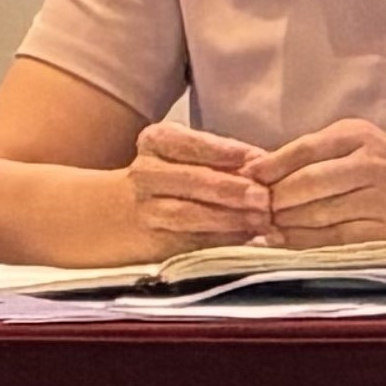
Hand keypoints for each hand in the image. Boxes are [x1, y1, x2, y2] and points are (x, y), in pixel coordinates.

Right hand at [130, 121, 273, 250]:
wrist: (118, 213)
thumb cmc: (171, 176)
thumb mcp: (187, 155)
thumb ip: (223, 156)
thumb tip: (267, 162)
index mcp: (156, 141)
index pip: (192, 143)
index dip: (227, 153)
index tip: (259, 161)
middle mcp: (146, 173)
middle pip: (190, 180)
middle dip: (231, 189)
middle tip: (263, 197)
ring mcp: (146, 211)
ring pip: (188, 214)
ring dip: (228, 219)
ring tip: (260, 221)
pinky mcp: (153, 243)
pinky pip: (189, 243)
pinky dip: (220, 242)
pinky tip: (245, 240)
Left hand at [253, 119, 385, 248]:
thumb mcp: (357, 143)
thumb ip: (314, 153)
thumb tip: (255, 169)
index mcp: (356, 135)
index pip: (302, 150)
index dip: (269, 167)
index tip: (245, 179)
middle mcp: (368, 162)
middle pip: (306, 184)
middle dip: (273, 200)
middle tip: (251, 210)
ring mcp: (379, 197)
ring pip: (318, 213)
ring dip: (284, 223)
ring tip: (264, 226)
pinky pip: (335, 237)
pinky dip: (305, 242)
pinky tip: (286, 242)